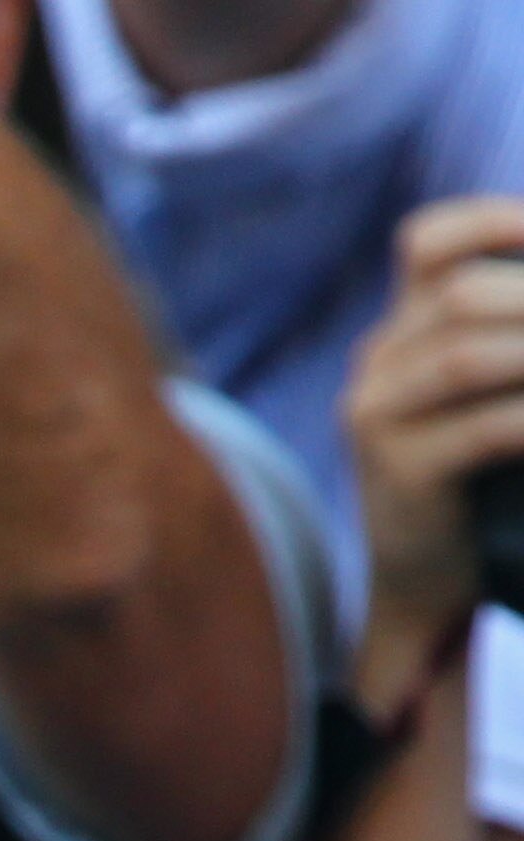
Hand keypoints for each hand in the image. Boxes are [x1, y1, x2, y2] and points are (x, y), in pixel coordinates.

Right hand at [345, 198, 523, 708]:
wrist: (428, 576)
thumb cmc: (482, 471)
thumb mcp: (490, 385)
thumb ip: (512, 331)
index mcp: (401, 332)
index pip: (428, 244)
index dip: (494, 221)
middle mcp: (376, 364)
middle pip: (463, 295)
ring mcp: (375, 418)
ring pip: (466, 354)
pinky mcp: (397, 473)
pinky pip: (484, 427)